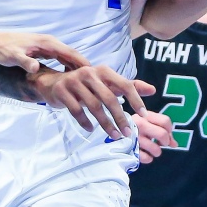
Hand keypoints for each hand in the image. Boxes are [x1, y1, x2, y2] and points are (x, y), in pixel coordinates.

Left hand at [0, 30, 89, 73]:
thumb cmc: (3, 50)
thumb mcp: (13, 57)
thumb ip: (25, 62)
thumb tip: (35, 68)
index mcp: (47, 43)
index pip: (69, 52)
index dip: (82, 62)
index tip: (94, 72)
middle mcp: (50, 43)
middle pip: (72, 55)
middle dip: (84, 66)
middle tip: (96, 80)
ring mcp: (47, 46)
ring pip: (67, 57)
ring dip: (77, 67)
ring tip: (89, 80)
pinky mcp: (44, 50)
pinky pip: (61, 58)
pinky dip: (68, 66)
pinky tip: (72, 76)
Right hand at [33, 65, 154, 139]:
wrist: (53, 83)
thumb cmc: (86, 85)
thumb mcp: (107, 83)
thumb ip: (129, 86)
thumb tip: (153, 90)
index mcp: (104, 71)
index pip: (125, 84)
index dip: (135, 100)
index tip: (143, 115)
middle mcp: (89, 73)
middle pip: (109, 98)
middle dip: (120, 117)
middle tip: (129, 133)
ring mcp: (74, 81)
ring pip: (94, 106)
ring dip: (106, 123)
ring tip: (115, 135)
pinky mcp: (62, 91)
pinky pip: (76, 110)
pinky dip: (85, 122)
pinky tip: (91, 130)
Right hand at [134, 109, 176, 163]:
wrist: (111, 132)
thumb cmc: (133, 128)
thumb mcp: (145, 123)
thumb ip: (162, 130)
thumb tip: (175, 144)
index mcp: (143, 115)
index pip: (165, 121)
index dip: (170, 130)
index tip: (167, 134)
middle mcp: (139, 125)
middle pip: (162, 134)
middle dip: (166, 142)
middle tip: (161, 143)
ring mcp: (134, 137)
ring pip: (156, 149)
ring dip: (157, 152)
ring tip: (152, 150)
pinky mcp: (129, 149)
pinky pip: (146, 158)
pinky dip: (148, 158)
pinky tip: (143, 154)